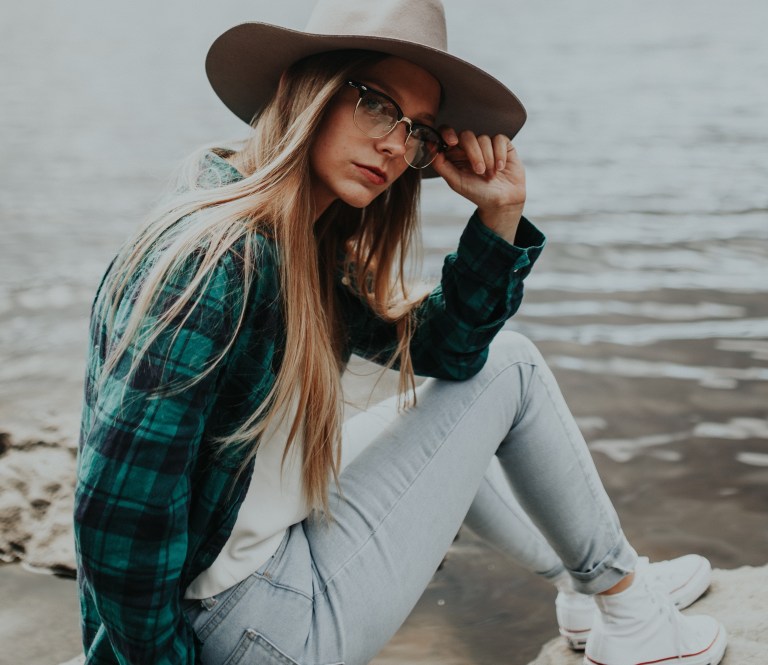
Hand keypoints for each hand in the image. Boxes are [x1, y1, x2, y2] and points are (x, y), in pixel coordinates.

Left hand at [431, 128, 525, 243]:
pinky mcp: (501, 144)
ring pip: (483, 138)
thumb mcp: (456, 182)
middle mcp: (468, 147)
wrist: (502, 201)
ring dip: (488, 159)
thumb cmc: (477, 192)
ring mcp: (485, 144)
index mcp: (454, 154)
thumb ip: (441, 165)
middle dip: (473, 153)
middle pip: (466, 135)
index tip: (452, 142)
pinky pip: (499, 140)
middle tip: (479, 171)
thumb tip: (430, 145)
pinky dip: (499, 155)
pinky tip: (500, 168)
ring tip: (490, 175)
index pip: (446, 134)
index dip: (448, 134)